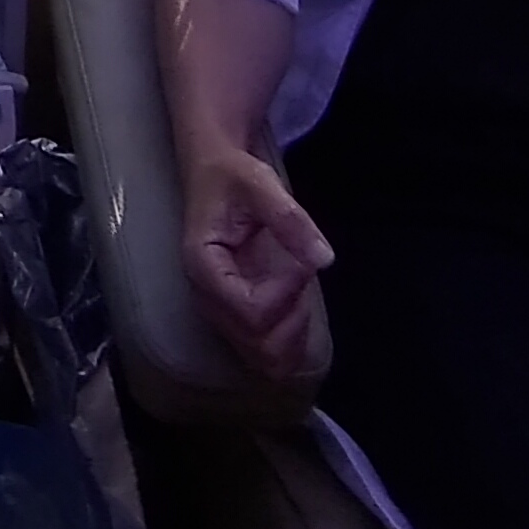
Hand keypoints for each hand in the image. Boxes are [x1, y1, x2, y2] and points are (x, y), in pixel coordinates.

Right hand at [180, 146, 333, 381]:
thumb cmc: (232, 175)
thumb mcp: (260, 183)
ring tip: (298, 291)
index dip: (286, 294)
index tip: (300, 261)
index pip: (251, 311)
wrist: (214, 172)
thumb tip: (324, 259)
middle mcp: (205, 296)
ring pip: (260, 355)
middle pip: (256, 342)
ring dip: (292, 333)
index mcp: (204, 266)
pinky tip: (298, 313)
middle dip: (292, 318)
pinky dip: (286, 342)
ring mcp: (217, 309)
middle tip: (300, 276)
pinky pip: (260, 349)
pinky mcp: (231, 312)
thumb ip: (290, 219)